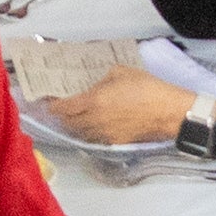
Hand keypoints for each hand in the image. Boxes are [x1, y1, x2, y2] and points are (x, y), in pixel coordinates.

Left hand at [33, 59, 197, 151]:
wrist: (168, 112)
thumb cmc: (147, 88)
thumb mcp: (120, 72)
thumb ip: (101, 80)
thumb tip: (94, 86)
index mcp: (93, 102)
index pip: (63, 109)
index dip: (52, 106)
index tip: (47, 102)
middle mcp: (94, 121)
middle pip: (68, 123)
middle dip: (61, 117)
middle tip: (58, 109)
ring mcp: (104, 134)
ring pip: (80, 133)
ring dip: (73, 126)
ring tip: (73, 117)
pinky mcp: (115, 142)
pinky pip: (94, 138)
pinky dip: (88, 133)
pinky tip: (92, 125)